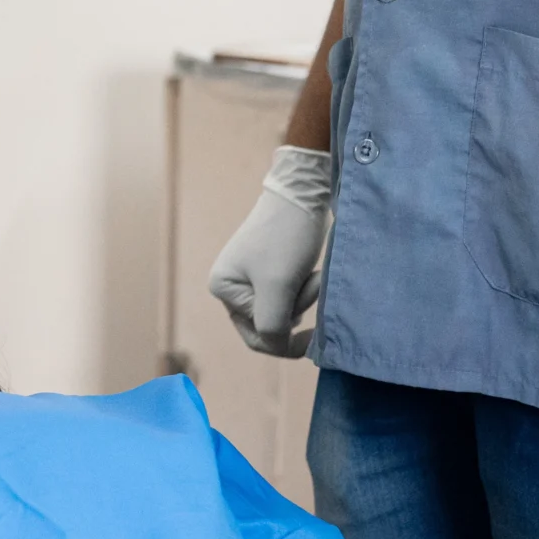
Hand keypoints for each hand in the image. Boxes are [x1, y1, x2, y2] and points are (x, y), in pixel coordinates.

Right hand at [207, 147, 332, 357]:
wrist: (304, 192)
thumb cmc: (287, 236)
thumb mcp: (277, 287)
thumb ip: (271, 325)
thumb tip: (277, 345)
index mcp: (223, 288)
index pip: (256, 336)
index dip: (286, 341)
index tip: (316, 335)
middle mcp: (231, 285)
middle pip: (269, 324)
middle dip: (295, 310)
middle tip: (313, 285)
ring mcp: (250, 276)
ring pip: (283, 310)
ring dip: (303, 298)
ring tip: (315, 274)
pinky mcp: (271, 267)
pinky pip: (289, 295)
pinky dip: (305, 288)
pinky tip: (313, 272)